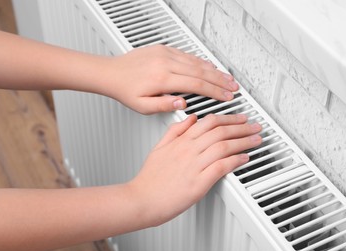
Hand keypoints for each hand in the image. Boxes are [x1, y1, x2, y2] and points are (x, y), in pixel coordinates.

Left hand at [101, 45, 238, 113]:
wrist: (111, 72)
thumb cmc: (125, 90)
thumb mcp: (142, 106)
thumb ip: (164, 105)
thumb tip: (184, 104)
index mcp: (162, 79)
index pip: (197, 86)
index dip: (215, 92)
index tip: (226, 97)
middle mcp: (166, 63)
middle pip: (202, 72)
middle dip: (221, 81)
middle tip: (234, 87)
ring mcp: (166, 54)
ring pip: (197, 62)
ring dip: (215, 70)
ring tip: (227, 78)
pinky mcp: (164, 49)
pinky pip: (187, 55)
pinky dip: (201, 61)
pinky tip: (210, 66)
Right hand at [128, 114, 261, 226]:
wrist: (141, 200)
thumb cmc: (150, 179)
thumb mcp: (159, 147)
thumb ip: (175, 131)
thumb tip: (191, 118)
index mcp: (180, 141)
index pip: (209, 122)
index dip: (228, 118)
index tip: (240, 118)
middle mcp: (188, 150)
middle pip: (220, 131)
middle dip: (242, 126)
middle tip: (254, 126)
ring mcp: (194, 166)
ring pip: (223, 146)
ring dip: (243, 141)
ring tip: (256, 139)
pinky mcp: (198, 183)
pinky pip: (221, 167)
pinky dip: (235, 160)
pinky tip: (244, 158)